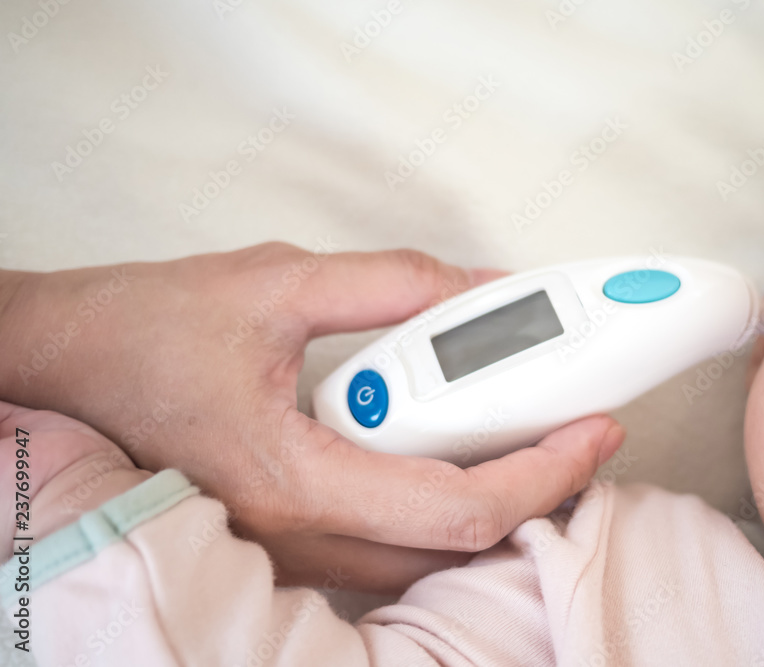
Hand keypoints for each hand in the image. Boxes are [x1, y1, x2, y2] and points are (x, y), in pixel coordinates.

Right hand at [0, 244, 623, 592]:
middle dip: (538, 495)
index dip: (545, 471)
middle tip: (579, 433)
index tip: (594, 428)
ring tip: (534, 442)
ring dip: (493, 507)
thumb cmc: (139, 334)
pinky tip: (459, 459)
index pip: (460, 506)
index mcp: (298, 478)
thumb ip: (388, 284)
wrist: (58, 366)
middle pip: (457, 546)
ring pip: (425, 557)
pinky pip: (388, 546)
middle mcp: (297, 533)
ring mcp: (289, 545)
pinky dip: (442, 511)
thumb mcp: (272, 283)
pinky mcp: (285, 534)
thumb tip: (477, 287)